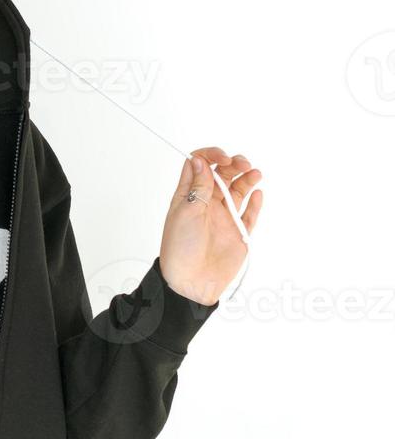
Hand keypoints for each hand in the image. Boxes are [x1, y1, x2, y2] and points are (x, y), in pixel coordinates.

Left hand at [158, 146, 263, 305]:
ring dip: (246, 179)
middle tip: (243, 164)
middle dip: (233, 165)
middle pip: (222, 175)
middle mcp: (206, 204)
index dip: (211, 156)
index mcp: (188, 196)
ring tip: (255, 173)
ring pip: (238, 191)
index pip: (199, 166)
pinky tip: (258, 193)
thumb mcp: (186, 212)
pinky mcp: (238, 233)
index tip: (223, 157)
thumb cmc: (180, 248)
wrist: (191, 281)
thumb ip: (197, 188)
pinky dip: (255, 202)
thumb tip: (200, 161)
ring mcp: (223, 217)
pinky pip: (249, 214)